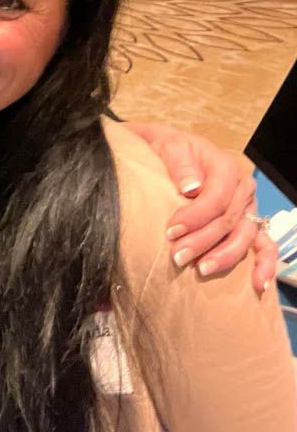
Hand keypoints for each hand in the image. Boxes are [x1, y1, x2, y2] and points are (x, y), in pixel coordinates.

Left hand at [128, 121, 273, 292]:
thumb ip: (180, 165)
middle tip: (176, 256)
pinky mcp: (248, 223)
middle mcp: (242, 188)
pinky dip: (264, 265)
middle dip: (202, 241)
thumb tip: (191, 188)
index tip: (170, 231)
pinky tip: (257, 285)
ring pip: (244, 237)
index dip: (195, 217)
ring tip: (201, 270)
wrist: (169, 150)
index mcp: (225, 168)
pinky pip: (263, 245)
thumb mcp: (169, 147)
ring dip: (224, 256)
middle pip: (228, 221)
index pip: (216, 198)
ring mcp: (247, 207)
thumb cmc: (168, 150)